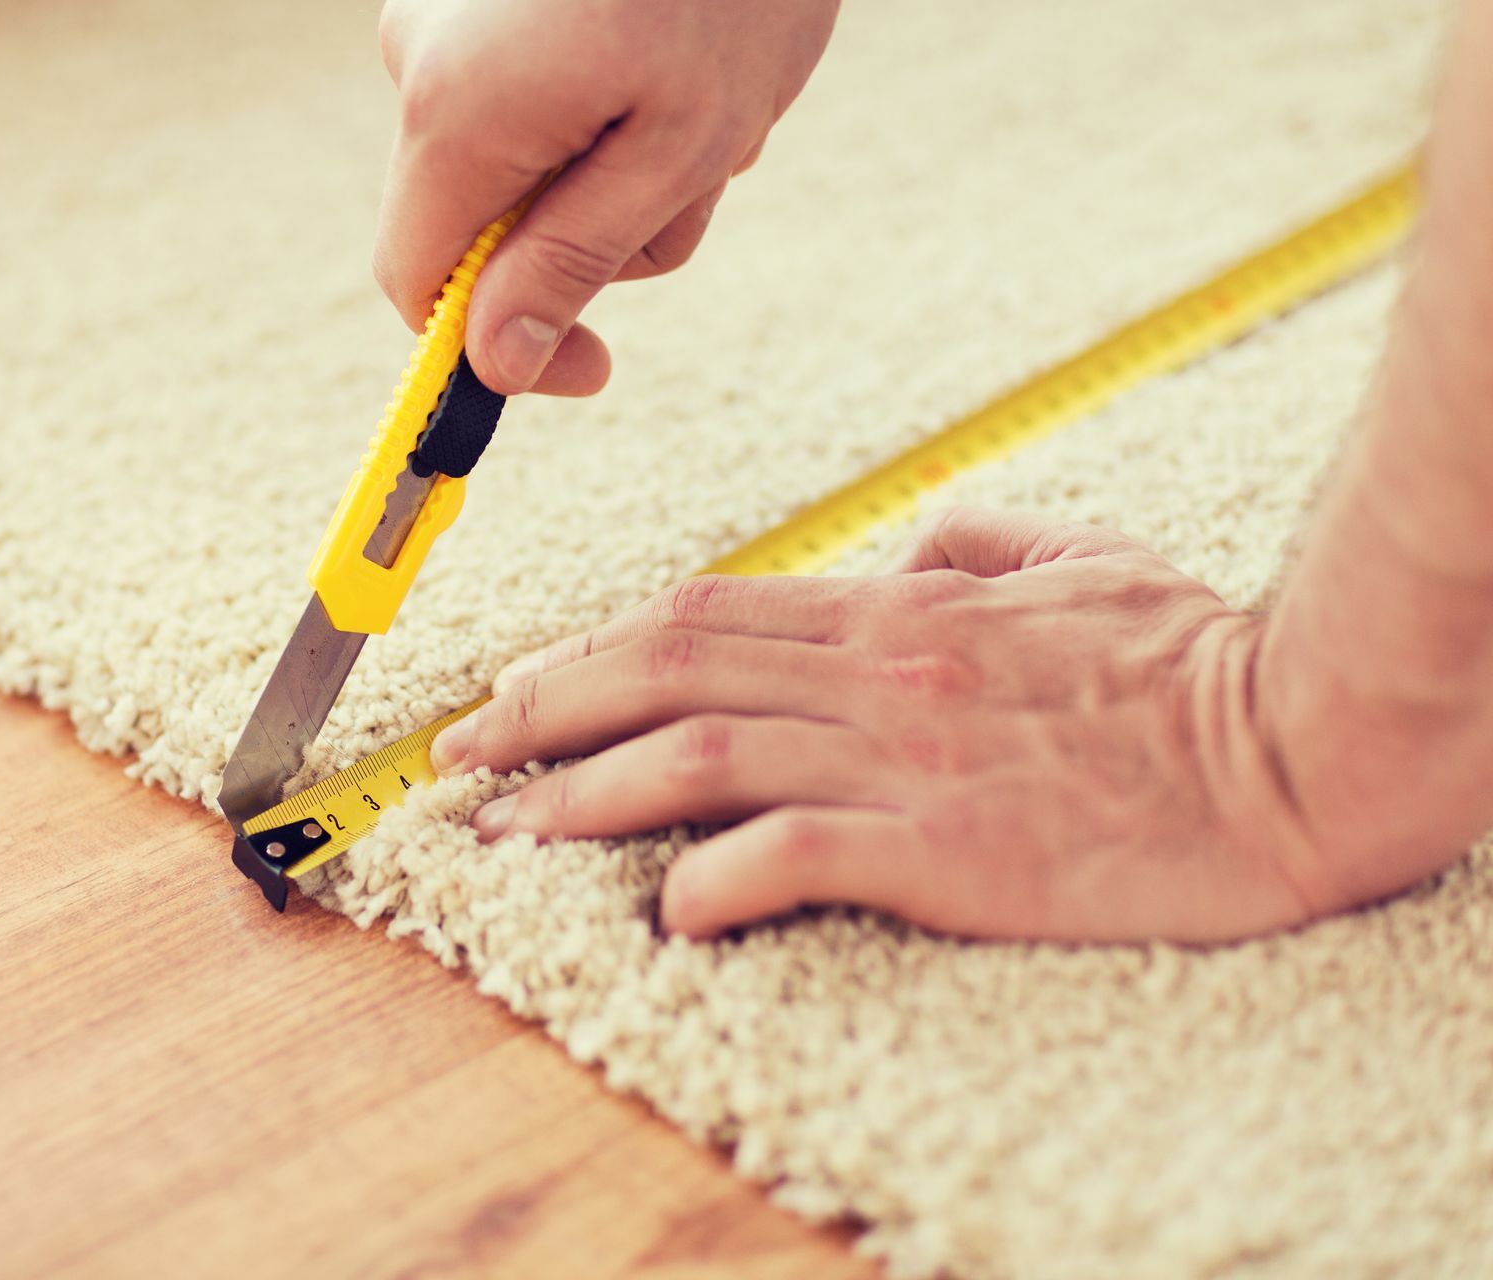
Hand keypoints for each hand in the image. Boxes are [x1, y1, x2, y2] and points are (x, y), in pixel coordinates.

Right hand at [374, 0, 838, 395]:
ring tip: (706, 97)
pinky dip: (610, 105)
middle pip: (482, 223)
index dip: (490, 346)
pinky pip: (530, 95)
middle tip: (702, 173)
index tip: (588, 366)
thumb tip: (496, 364)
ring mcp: (445, 13)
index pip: (417, 284)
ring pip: (522, 161)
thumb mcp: (675, 148)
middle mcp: (421, 57)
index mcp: (456, 112)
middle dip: (594, 231)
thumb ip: (571, 261)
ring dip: (621, 167)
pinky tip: (674, 55)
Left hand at [429, 508, 1376, 942]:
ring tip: (505, 834)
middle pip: (664, 674)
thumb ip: (985, 538)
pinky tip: (667, 915)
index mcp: (899, 610)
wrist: (1298, 745)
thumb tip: (917, 540)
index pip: (702, 616)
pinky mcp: (950, 849)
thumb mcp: (1085, 558)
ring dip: (581, 796)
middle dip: (541, 714)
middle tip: (459, 761)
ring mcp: (907, 757)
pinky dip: (714, 881)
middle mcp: (879, 671)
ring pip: (696, 758)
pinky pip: (795, 853)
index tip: (516, 692)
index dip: (587, 653)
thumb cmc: (1195, 659)